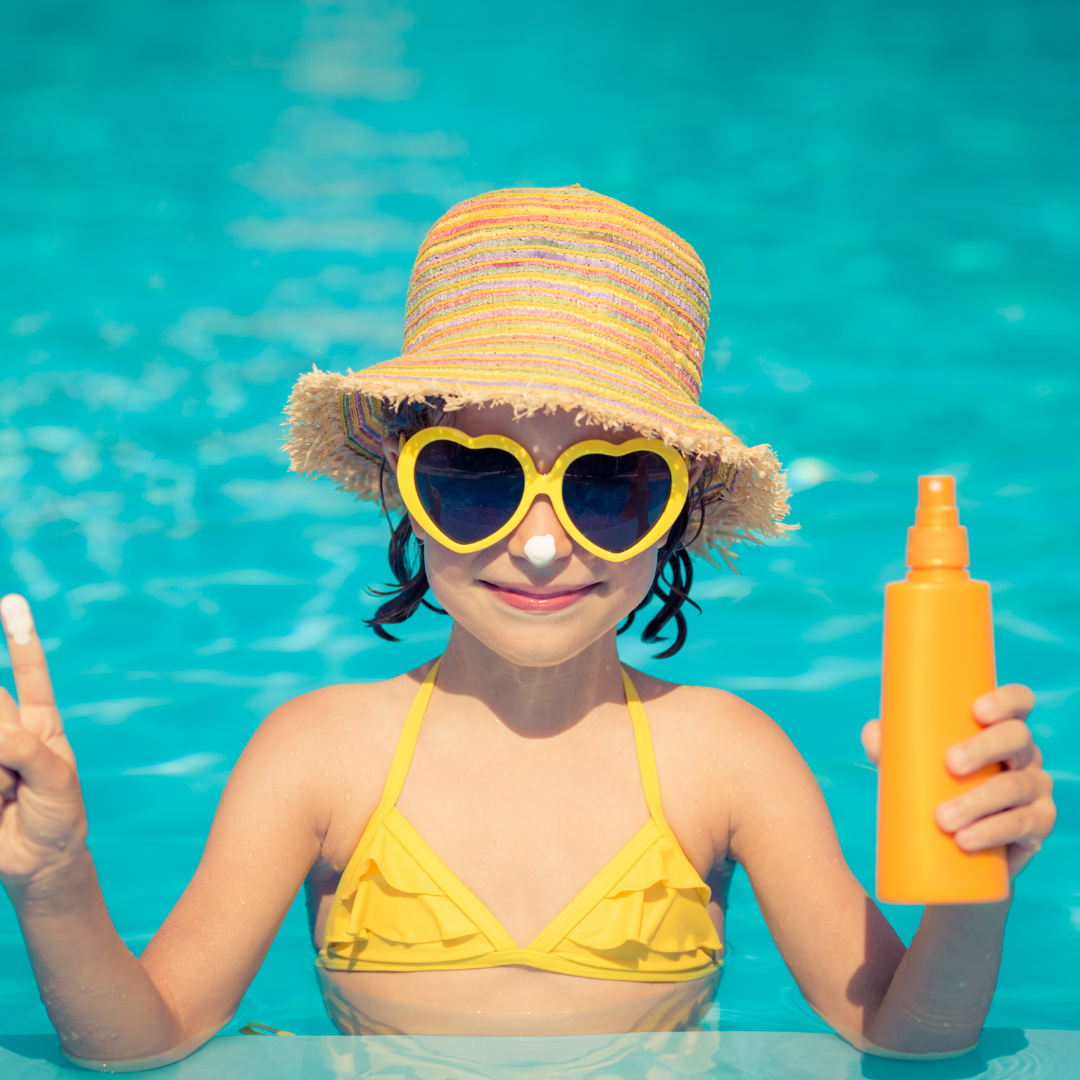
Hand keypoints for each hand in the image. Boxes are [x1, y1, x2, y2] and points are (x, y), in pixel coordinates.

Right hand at [0, 595, 86, 884]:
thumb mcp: (56, 779)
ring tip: (7, 797)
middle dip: (4, 746)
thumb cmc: (57, 816)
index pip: (29, 674)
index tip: (10, 601)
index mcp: (39, 724)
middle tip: (14, 779)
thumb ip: (26, 751)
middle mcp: (7, 731)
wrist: (39, 862)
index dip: (20, 639)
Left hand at [861, 685, 1055, 877]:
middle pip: (1017, 739)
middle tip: (949, 764)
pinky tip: (966, 840)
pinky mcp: (1038, 825)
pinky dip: (991, 832)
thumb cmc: (933, 786)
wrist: (955, 846)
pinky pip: (1023, 825)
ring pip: (1016, 785)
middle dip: (984, 748)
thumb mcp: (911, 763)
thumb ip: (890, 744)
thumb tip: (874, 730)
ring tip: (943, 818)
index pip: (1018, 701)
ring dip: (979, 800)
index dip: (1006, 700)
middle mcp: (1024, 754)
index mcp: (999, 728)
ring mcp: (1035, 789)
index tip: (977, 710)